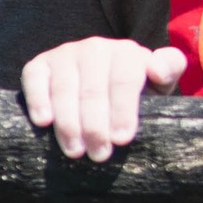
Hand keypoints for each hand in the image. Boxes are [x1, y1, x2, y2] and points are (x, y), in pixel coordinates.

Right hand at [20, 37, 185, 159]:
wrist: (103, 86)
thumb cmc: (135, 94)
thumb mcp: (159, 83)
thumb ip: (168, 69)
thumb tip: (156, 70)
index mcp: (126, 53)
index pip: (124, 80)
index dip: (122, 110)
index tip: (122, 139)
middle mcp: (95, 48)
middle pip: (93, 88)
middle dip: (96, 125)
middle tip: (99, 155)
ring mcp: (65, 55)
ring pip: (64, 88)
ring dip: (68, 122)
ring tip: (75, 151)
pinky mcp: (40, 65)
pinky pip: (34, 78)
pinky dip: (37, 99)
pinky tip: (43, 122)